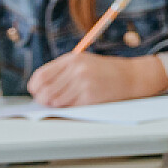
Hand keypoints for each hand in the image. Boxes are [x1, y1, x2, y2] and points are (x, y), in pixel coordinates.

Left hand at [28, 52, 167, 107]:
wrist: (132, 76)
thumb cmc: (105, 71)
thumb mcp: (83, 63)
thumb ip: (62, 72)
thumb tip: (38, 92)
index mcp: (72, 59)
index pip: (40, 77)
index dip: (35, 88)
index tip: (38, 92)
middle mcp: (76, 70)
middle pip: (44, 92)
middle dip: (43, 100)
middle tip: (49, 102)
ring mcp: (83, 83)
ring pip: (55, 102)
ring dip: (56, 106)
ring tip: (66, 102)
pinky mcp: (90, 96)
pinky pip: (69, 107)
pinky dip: (69, 108)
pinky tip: (78, 103)